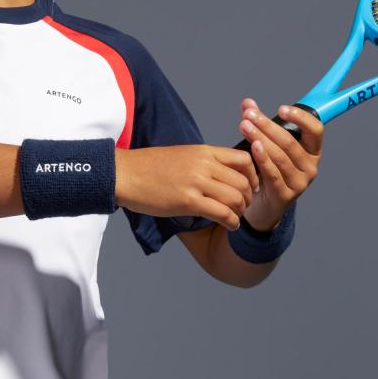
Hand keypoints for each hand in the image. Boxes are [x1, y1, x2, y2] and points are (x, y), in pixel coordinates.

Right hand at [115, 143, 259, 230]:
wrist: (124, 174)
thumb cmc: (146, 168)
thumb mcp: (180, 155)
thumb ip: (200, 163)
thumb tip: (215, 174)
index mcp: (203, 152)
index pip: (243, 159)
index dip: (253, 175)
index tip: (250, 187)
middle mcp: (204, 165)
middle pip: (243, 180)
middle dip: (248, 197)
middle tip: (244, 206)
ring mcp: (196, 183)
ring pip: (236, 197)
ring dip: (241, 211)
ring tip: (236, 218)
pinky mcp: (188, 201)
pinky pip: (221, 212)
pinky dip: (232, 222)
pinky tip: (230, 226)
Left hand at [237, 98, 323, 230]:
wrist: (262, 206)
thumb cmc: (267, 172)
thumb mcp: (267, 147)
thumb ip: (260, 125)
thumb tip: (247, 103)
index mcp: (312, 152)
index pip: (315, 130)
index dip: (300, 118)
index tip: (281, 108)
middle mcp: (311, 167)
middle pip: (290, 141)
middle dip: (268, 126)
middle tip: (250, 115)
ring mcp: (300, 183)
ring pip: (280, 156)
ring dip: (261, 138)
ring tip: (245, 126)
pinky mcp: (286, 195)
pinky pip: (273, 173)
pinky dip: (262, 158)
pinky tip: (253, 147)